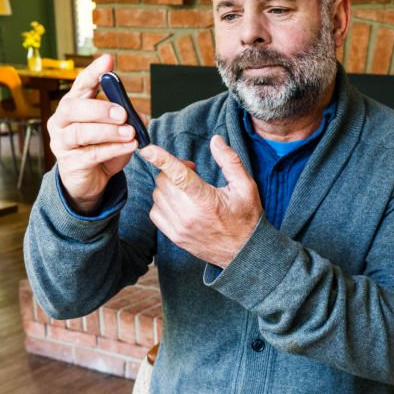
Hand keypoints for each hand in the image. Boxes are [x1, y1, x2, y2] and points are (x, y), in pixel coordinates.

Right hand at [49, 54, 138, 214]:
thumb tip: (139, 116)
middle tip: (123, 113)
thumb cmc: (102, 150)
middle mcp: (61, 122)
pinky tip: (130, 146)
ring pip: (79, 132)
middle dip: (99, 108)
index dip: (93, 72)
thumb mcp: (117, 131)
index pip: (80, 85)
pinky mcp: (69, 164)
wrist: (91, 181)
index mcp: (73, 106)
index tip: (108, 60)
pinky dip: (113, 149)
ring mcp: (61, 143)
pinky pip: (90, 154)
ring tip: (130, 133)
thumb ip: (127, 120)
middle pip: (72, 108)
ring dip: (108, 131)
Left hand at [139, 135, 262, 267]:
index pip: (179, 175)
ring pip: (157, 195)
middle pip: (164, 181)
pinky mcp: (175, 236)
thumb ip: (230, 161)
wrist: (244, 253)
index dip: (161, 159)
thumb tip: (215, 140)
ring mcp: (180, 228)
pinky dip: (162, 203)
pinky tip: (178, 202)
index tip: (147, 149)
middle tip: (191, 170)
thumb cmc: (247, 218)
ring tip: (186, 188)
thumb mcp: (246, 187)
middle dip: (173, 170)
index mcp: (206, 201)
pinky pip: (155, 212)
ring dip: (167, 186)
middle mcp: (189, 215)